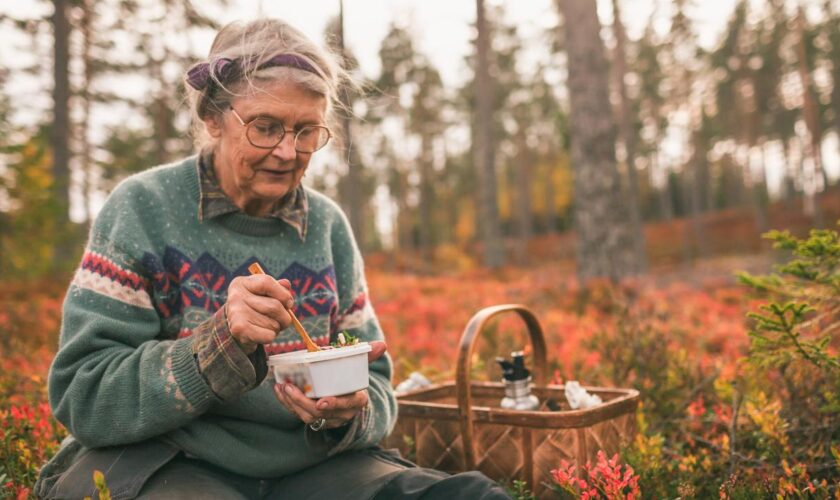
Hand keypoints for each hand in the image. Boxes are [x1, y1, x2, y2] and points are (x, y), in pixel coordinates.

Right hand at [225, 274, 294, 353]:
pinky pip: (269, 336)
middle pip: (274, 306)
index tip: (289, 303)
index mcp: (242, 283)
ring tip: (267, 326)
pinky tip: (262, 334)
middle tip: (281, 319)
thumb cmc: (255, 308)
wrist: (238, 329)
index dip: (283, 294)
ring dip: (276, 328)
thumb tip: (286, 284)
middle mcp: (236, 296)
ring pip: (273, 323)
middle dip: (284, 316)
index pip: (267, 282)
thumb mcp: (264, 294)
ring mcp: (235, 313)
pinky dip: (271, 337)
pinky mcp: (238, 330)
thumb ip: (277, 287)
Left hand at [273, 341, 387, 428]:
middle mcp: (342, 413)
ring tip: (282, 387)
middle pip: (322, 413)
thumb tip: (382, 344)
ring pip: (308, 416)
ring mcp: (328, 419)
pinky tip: (278, 391)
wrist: (347, 399)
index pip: (347, 404)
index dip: (335, 404)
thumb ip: (368, 356)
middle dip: (303, 401)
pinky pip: (299, 415)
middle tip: (290, 387)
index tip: (322, 400)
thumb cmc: (352, 380)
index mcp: (356, 400)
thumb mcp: (360, 368)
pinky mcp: (315, 420)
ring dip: (292, 403)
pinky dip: (287, 404)